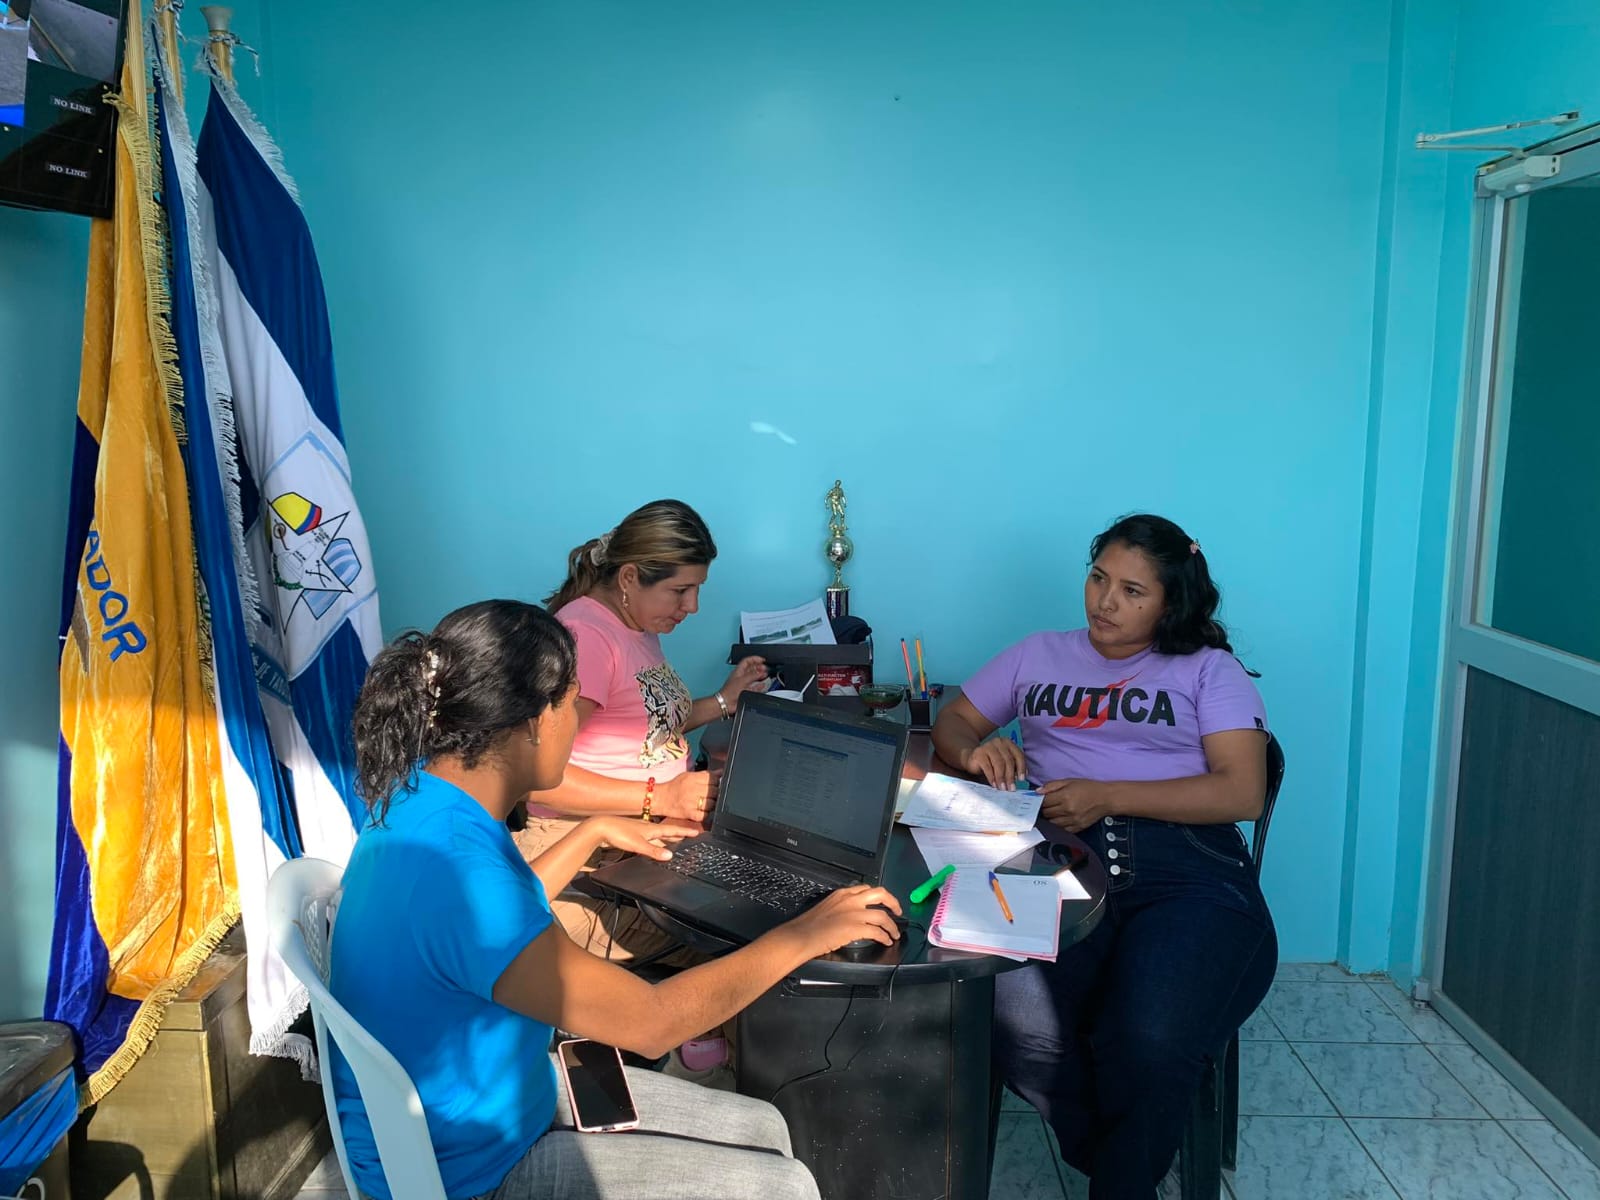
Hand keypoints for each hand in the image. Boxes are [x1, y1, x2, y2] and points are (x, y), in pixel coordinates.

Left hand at [587, 816, 701, 860]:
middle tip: (691, 834)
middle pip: (668, 831)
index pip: (673, 830)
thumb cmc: (619, 833)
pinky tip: (655, 844)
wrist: (601, 827)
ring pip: (659, 834)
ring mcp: (641, 831)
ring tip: (677, 839)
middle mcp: (648, 828)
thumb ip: (654, 851)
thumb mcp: (638, 845)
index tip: (697, 831)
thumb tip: (670, 856)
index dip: (685, 831)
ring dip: (669, 837)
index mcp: (652, 829)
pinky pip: (651, 838)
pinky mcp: (633, 835)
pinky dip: (657, 841)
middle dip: (680, 833)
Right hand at [655, 770, 717, 821]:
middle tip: (710, 796)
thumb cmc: (674, 787)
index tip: (714, 786)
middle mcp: (693, 789)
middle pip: (715, 791)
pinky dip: (706, 814)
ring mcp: (691, 802)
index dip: (717, 783)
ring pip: (712, 804)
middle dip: (715, 794)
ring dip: (711, 805)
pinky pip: (705, 815)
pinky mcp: (689, 813)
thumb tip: (721, 772)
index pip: (714, 779)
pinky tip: (702, 811)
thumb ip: (705, 774)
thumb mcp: (688, 776)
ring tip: (706, 804)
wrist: (660, 798)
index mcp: (693, 778)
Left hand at [721, 656, 768, 701]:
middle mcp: (741, 676)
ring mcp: (743, 684)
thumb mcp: (742, 680)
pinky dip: (759, 685)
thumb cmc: (729, 691)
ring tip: (765, 674)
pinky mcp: (745, 691)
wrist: (726, 702)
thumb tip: (761, 672)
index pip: (747, 661)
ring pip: (753, 677)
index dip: (754, 659)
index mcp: (738, 671)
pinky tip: (762, 684)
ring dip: (759, 675)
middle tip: (765, 668)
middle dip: (758, 667)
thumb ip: (752, 675)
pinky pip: (754, 687)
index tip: (762, 660)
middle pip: (751, 668)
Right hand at [780, 885, 903, 955]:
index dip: (878, 896)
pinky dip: (885, 937)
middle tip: (898, 911)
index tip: (883, 902)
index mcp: (843, 894)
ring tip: (894, 934)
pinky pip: (878, 932)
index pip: (866, 889)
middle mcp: (851, 900)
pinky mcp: (857, 928)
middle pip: (880, 895)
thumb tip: (851, 915)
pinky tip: (886, 941)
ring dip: (892, 926)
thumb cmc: (809, 925)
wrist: (802, 935)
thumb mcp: (827, 907)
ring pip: (883, 916)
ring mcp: (855, 914)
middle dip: (893, 902)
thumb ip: (841, 907)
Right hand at [962, 737, 1026, 789]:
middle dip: (1011, 776)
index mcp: (1008, 743)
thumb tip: (1019, 778)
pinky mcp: (978, 753)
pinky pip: (987, 767)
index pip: (1018, 755)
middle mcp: (998, 742)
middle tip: (1011, 788)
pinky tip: (994, 785)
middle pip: (1008, 760)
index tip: (1022, 779)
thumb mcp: (1004, 763)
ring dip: (1002, 778)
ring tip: (1003, 788)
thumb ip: (1013, 767)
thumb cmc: (992, 762)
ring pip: (999, 763)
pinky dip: (992, 777)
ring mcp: (988, 746)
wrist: (972, 759)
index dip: (1021, 768)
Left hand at [1039, 779, 1114, 832]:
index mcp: (1065, 797)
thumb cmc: (1088, 788)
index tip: (1038, 799)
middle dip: (1044, 808)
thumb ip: (1052, 786)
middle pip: (1046, 813)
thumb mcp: (1069, 781)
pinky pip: (1061, 829)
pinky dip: (1058, 825)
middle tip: (1048, 804)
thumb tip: (1037, 792)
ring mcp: (1072, 821)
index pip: (1044, 802)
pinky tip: (1061, 818)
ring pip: (1052, 823)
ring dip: (1050, 817)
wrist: (1105, 799)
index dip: (1039, 800)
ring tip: (1054, 811)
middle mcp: (1067, 810)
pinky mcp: (1077, 828)